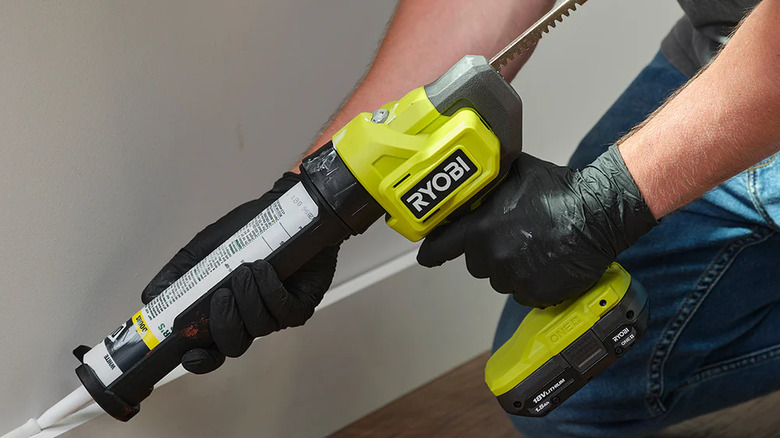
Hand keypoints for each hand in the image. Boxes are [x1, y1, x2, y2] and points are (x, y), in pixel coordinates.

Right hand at [141, 172, 337, 373]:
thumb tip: (151, 298)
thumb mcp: (203, 250)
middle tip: (222, 295)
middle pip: (233, 345)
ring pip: (259, 327)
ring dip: (249, 298)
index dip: (200, 360)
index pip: (209, 351)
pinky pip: (285, 312)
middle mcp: (248, 318)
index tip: (191, 354)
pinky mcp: (300, 305)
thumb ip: (178, 275)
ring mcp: (275, 314)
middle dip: (224, 324)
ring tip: (246, 269)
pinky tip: (264, 271)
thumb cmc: (247, 231)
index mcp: (223, 312)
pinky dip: (271, 291)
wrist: (283, 210)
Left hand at [417, 146, 656, 307]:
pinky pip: (524, 294)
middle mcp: (492, 255)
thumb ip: (491, 182)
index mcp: (481, 227)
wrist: (599, 214)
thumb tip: (477, 177)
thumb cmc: (561, 191)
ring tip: (534, 250)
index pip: (441, 247)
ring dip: (510, 269)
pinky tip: (547, 264)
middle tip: (511, 239)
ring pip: (500, 280)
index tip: (427, 257)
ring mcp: (514, 277)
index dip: (432, 252)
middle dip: (487, 253)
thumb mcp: (518, 173)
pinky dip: (532, 283)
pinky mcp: (536, 293)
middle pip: (475, 264)